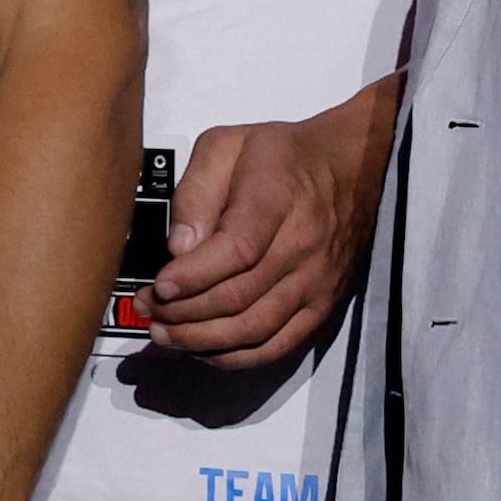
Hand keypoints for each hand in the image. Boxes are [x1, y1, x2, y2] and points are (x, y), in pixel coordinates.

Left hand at [148, 75, 399, 366]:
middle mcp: (302, 248)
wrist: (353, 167)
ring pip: (258, 328)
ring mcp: (317, 282)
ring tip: (164, 335)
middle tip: (148, 312)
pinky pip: (282, 344)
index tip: (158, 287)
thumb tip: (180, 247)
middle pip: (241, 297)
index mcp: (277, 200)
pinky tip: (204, 352)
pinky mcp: (324, 304)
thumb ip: (198, 191)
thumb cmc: (281, 153)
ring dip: (205, 340)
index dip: (193, 276)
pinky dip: (240, 356)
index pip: (236, 251)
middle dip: (185, 313)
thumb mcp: (227, 145)